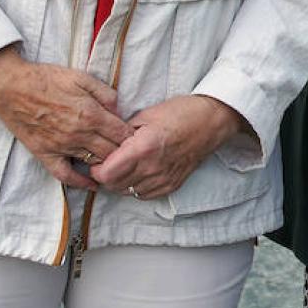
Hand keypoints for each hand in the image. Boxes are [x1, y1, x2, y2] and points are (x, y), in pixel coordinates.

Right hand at [0, 48, 131, 189]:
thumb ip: (105, 93)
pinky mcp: (45, 154)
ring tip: (119, 166)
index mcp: (91, 114)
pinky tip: (93, 185)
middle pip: (112, 152)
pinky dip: (81, 183)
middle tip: (133, 154)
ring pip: (94, 164)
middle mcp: (79, 134)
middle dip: (125, 153)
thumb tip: (120, 110)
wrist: (10, 88)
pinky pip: (66, 175)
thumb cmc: (46, 79)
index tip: (139, 139)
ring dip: (108, 166)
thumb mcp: (81, 77)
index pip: (122, 134)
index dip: (134, 137)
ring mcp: (62, 146)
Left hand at [90, 95, 243, 199]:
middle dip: (106, 175)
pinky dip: (136, 186)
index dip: (96, 168)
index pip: (106, 174)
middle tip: (108, 161)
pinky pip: (143, 195)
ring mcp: (163, 179)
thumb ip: (123, 132)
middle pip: (113, 186)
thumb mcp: (146, 115)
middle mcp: (152, 168)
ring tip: (124, 166)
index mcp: (143, 148)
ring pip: (127, 192)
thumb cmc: (181, 113)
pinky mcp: (172, 185)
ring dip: (120, 182)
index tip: (98, 159)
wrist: (212, 122)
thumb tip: (105, 143)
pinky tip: (139, 171)